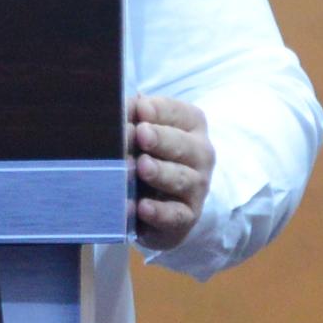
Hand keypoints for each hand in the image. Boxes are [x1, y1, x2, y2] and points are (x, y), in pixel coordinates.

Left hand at [127, 95, 212, 252]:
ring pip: (181, 178)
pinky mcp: (186, 216)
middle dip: (162, 139)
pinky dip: (159, 212)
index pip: (180, 113)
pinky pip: (175, 215)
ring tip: (141, 167)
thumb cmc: (147, 154)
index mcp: (191, 126)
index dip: (159, 110)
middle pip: (183, 144)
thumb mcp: (141, 131)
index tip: (140, 108)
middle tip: (141, 134)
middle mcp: (200, 154)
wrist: (157, 200)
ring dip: (161, 172)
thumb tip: (122, 106)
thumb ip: (132, 115)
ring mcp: (197, 186)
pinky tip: (142, 207)